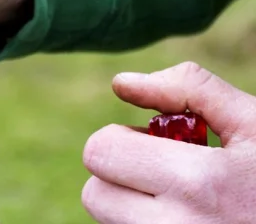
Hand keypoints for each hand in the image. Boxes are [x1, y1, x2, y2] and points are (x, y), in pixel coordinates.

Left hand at [82, 61, 255, 222]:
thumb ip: (189, 91)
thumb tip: (122, 83)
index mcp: (199, 182)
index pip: (100, 152)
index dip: (121, 139)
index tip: (153, 143)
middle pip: (94, 195)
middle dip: (119, 175)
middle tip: (162, 172)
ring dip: (130, 206)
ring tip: (181, 199)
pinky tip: (187, 220)